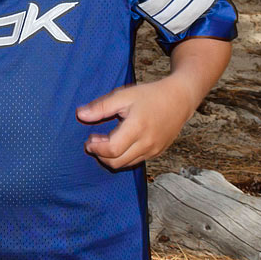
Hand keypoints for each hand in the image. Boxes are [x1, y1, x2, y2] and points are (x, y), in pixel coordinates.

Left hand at [76, 78, 192, 169]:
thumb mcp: (123, 96)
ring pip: (126, 164)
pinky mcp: (157, 152)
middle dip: (100, 155)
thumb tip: (80, 114)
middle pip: (117, 162)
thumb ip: (101, 107)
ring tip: (104, 141)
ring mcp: (154, 150)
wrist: (179, 99)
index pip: (112, 150)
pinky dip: (123, 156)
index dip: (96, 148)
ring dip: (111, 157)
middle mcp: (147, 143)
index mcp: (137, 128)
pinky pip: (136, 161)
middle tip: (93, 141)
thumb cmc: (150, 95)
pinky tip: (119, 143)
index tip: (89, 139)